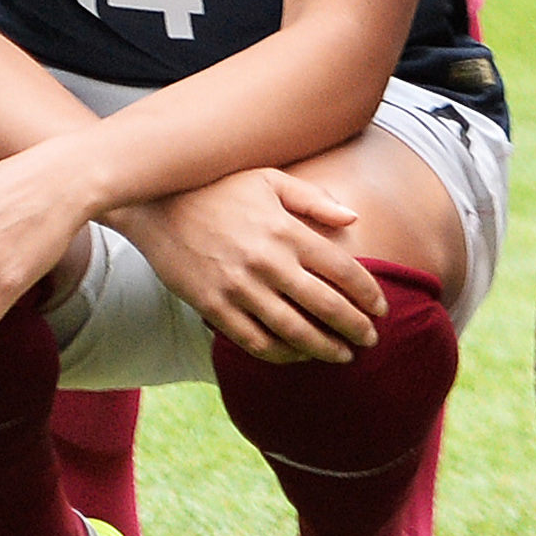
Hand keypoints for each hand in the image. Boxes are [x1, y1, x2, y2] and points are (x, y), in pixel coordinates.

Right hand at [117, 168, 380, 364]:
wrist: (154, 203)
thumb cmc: (216, 187)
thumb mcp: (266, 179)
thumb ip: (312, 199)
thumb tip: (353, 219)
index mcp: (285, 230)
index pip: (343, 270)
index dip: (369, 294)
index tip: (381, 309)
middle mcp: (267, 262)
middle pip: (327, 307)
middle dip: (356, 329)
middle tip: (371, 341)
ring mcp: (239, 288)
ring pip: (295, 332)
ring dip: (325, 349)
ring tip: (342, 356)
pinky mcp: (214, 307)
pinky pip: (256, 342)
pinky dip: (282, 355)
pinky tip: (297, 355)